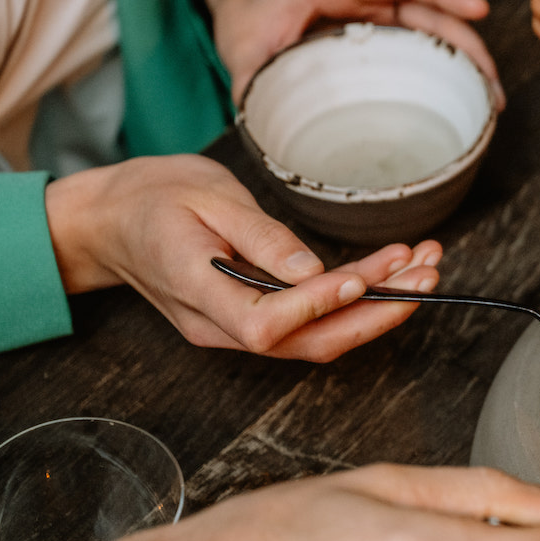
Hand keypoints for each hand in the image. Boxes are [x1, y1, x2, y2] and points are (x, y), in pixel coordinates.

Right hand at [45, 155, 443, 360]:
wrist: (112, 219)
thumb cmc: (153, 199)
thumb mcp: (204, 198)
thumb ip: (258, 237)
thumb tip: (310, 269)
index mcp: (199, 295)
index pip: (266, 323)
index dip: (317, 307)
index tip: (360, 277)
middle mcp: (221, 326)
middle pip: (310, 342)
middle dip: (377, 311)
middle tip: (427, 273)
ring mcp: (239, 329)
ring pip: (319, 335)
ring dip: (379, 305)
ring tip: (425, 265)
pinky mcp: (255, 319)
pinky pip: (312, 322)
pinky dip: (357, 298)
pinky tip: (392, 270)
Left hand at [199, 0, 500, 103]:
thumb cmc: (247, 13)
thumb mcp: (239, 49)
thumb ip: (252, 86)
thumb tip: (268, 131)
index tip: (477, 9)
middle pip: (430, 6)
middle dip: (468, 41)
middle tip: (492, 85)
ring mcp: (378, 13)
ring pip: (434, 27)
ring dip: (467, 59)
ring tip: (490, 101)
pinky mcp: (382, 33)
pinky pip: (422, 43)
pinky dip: (448, 67)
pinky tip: (465, 98)